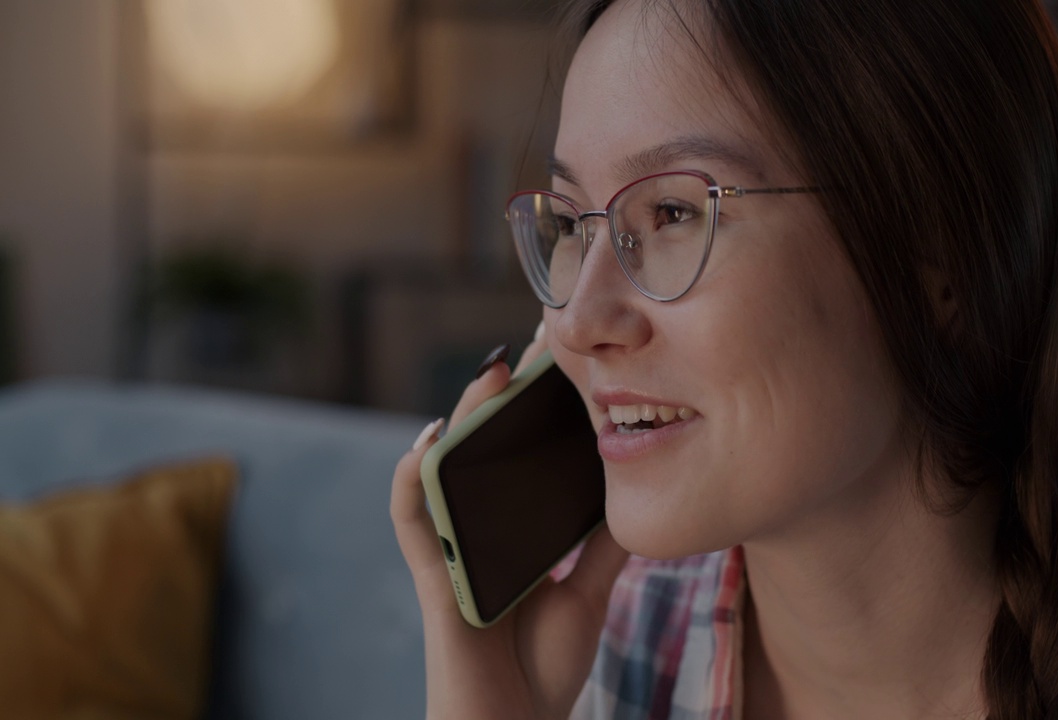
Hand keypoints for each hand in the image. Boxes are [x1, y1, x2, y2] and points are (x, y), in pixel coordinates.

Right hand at [391, 322, 629, 719]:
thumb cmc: (541, 669)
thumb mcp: (588, 594)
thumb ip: (602, 547)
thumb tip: (634, 490)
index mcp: (513, 531)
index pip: (520, 453)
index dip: (538, 404)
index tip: (569, 352)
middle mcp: (478, 531)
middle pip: (484, 449)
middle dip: (505, 391)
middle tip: (541, 338)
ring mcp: (453, 548)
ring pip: (447, 468)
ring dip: (464, 416)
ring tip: (493, 371)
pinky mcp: (435, 577)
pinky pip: (412, 520)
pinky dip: (413, 477)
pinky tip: (432, 439)